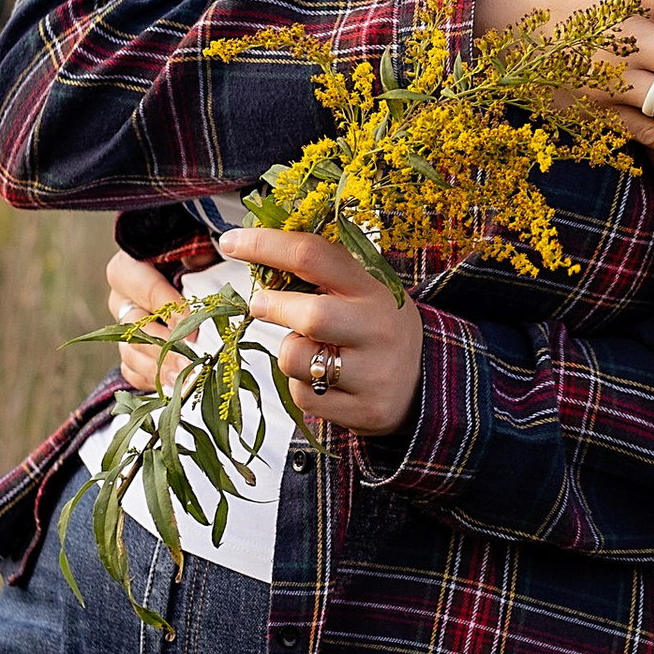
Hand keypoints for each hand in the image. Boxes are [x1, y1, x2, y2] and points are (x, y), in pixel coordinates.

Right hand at [104, 245, 189, 394]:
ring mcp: (123, 330)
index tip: (192, 328)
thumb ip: (195, 253)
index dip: (170, 309)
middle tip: (191, 361)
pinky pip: (131, 371)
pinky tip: (172, 387)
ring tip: (184, 380)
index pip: (146, 290)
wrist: (184, 272)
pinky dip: (150, 381)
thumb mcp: (192, 248)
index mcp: (128, 269)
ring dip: (158, 369)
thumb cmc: (189, 257)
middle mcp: (121, 301)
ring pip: (130, 353)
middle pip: (134, 328)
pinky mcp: (131, 352)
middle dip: (164, 348)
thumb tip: (198, 262)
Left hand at [215, 224, 424, 437]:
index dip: (266, 245)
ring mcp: (374, 373)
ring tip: (310, 351)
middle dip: (273, 307)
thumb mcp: (363, 291)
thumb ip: (321, 272)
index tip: (231, 242)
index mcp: (374, 288)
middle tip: (260, 304)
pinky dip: (301, 387)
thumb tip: (256, 250)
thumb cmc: (374, 329)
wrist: (422, 387)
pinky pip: (303, 396)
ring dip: (288, 352)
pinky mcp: (364, 411)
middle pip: (310, 315)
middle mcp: (378, 328)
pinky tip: (324, 382)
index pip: (314, 255)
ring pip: (296, 359)